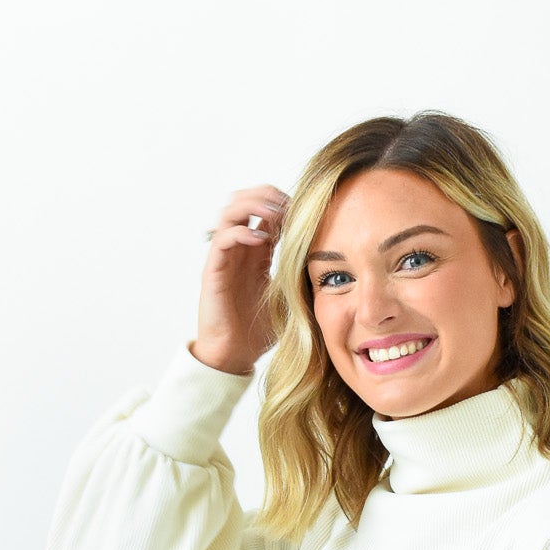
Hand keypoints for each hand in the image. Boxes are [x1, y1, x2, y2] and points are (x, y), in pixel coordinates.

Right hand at [191, 183, 291, 373]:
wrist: (234, 354)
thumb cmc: (259, 331)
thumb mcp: (290, 298)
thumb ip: (302, 277)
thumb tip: (335, 266)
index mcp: (257, 252)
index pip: (265, 211)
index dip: (283, 202)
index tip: (304, 207)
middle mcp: (239, 249)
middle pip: (244, 200)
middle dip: (266, 194)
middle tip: (288, 203)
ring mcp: (225, 257)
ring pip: (230, 211)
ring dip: (253, 204)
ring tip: (274, 211)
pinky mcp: (214, 269)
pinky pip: (224, 238)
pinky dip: (241, 231)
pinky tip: (261, 239)